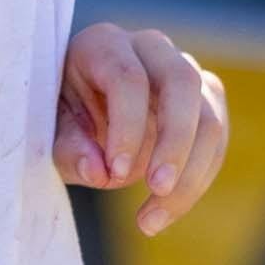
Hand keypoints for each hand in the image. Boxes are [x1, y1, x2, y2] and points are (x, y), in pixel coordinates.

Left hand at [56, 23, 226, 233]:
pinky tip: (165, 210)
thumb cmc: (59, 119)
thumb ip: (69, 149)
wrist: (80, 114)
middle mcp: (150, 48)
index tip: (113, 173)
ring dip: (190, 174)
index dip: (126, 128)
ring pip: (209, 116)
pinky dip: (197, 179)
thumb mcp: (48, 134)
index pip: (128, 78)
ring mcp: (184, 71)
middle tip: (155, 189)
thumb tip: (98, 172)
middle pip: (182, 83)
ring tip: (150, 220)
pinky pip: (217, 140)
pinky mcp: (206, 100)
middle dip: (174, 142)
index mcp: (104, 45)